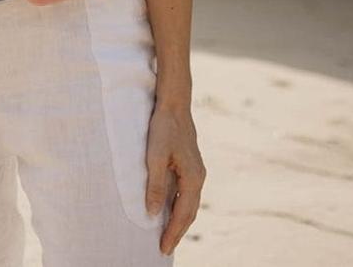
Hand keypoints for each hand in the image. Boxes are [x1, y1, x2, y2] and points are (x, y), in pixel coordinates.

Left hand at [145, 104, 205, 255]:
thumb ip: (156, 185)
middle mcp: (198, 177)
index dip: (173, 232)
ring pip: (189, 203)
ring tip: (168, 235)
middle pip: (189, 212)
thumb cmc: (163, 127)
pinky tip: (169, 209)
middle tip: (165, 248)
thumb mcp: (155, 156)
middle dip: (178, 231)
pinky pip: (186, 192)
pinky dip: (179, 205)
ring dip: (179, 220)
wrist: (174, 104)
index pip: (183, 213)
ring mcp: (196, 171)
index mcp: (193, 177)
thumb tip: (154, 213)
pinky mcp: (190, 165)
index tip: (163, 248)